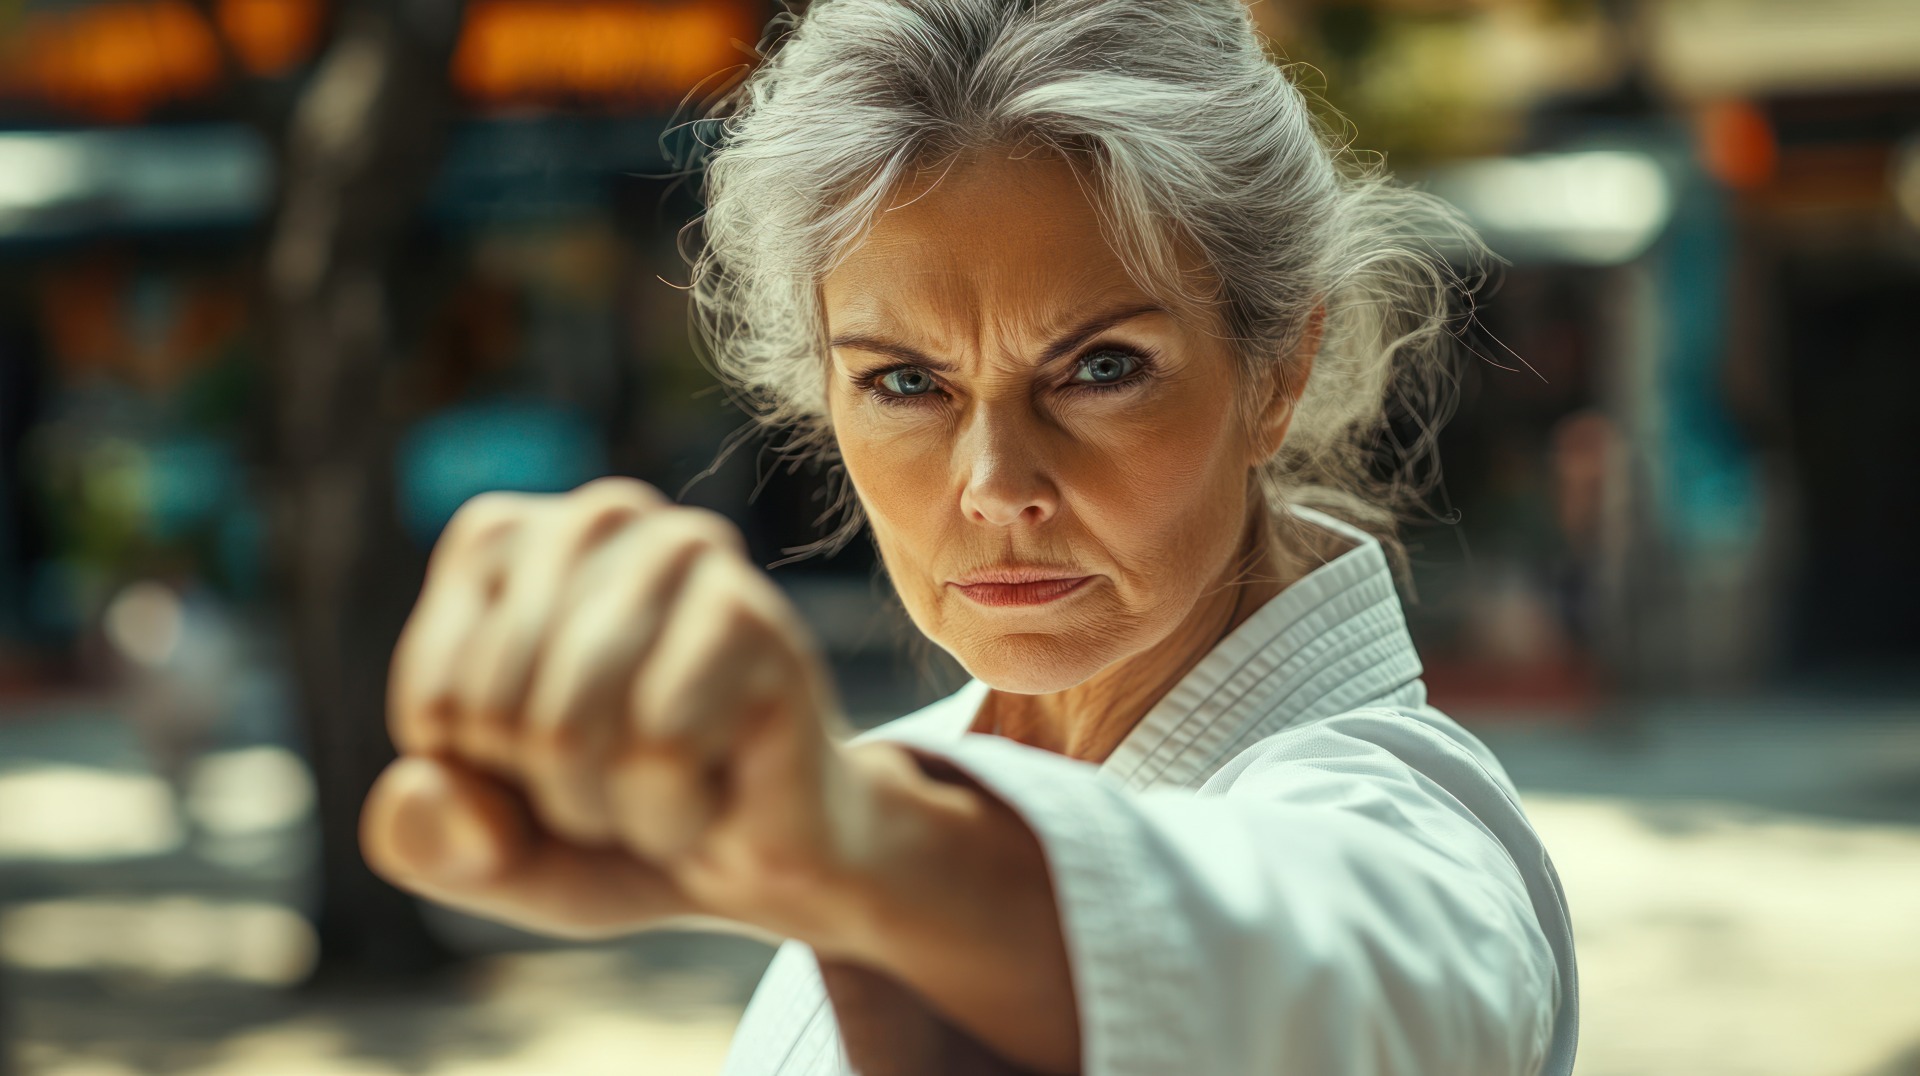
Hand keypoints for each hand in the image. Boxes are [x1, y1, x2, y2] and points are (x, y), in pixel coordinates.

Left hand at [361, 476, 863, 942]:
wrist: (767, 864)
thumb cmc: (614, 831)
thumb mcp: (485, 857)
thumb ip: (423, 839)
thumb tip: (422, 788)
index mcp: (502, 540)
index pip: (437, 700)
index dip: (487, 780)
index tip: (552, 766)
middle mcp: (597, 519)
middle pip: (496, 712)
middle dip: (550, 792)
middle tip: (623, 778)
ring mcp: (687, 555)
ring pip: (567, 732)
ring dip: (611, 809)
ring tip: (667, 784)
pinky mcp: (755, 617)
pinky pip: (657, 754)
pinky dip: (674, 814)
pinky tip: (717, 790)